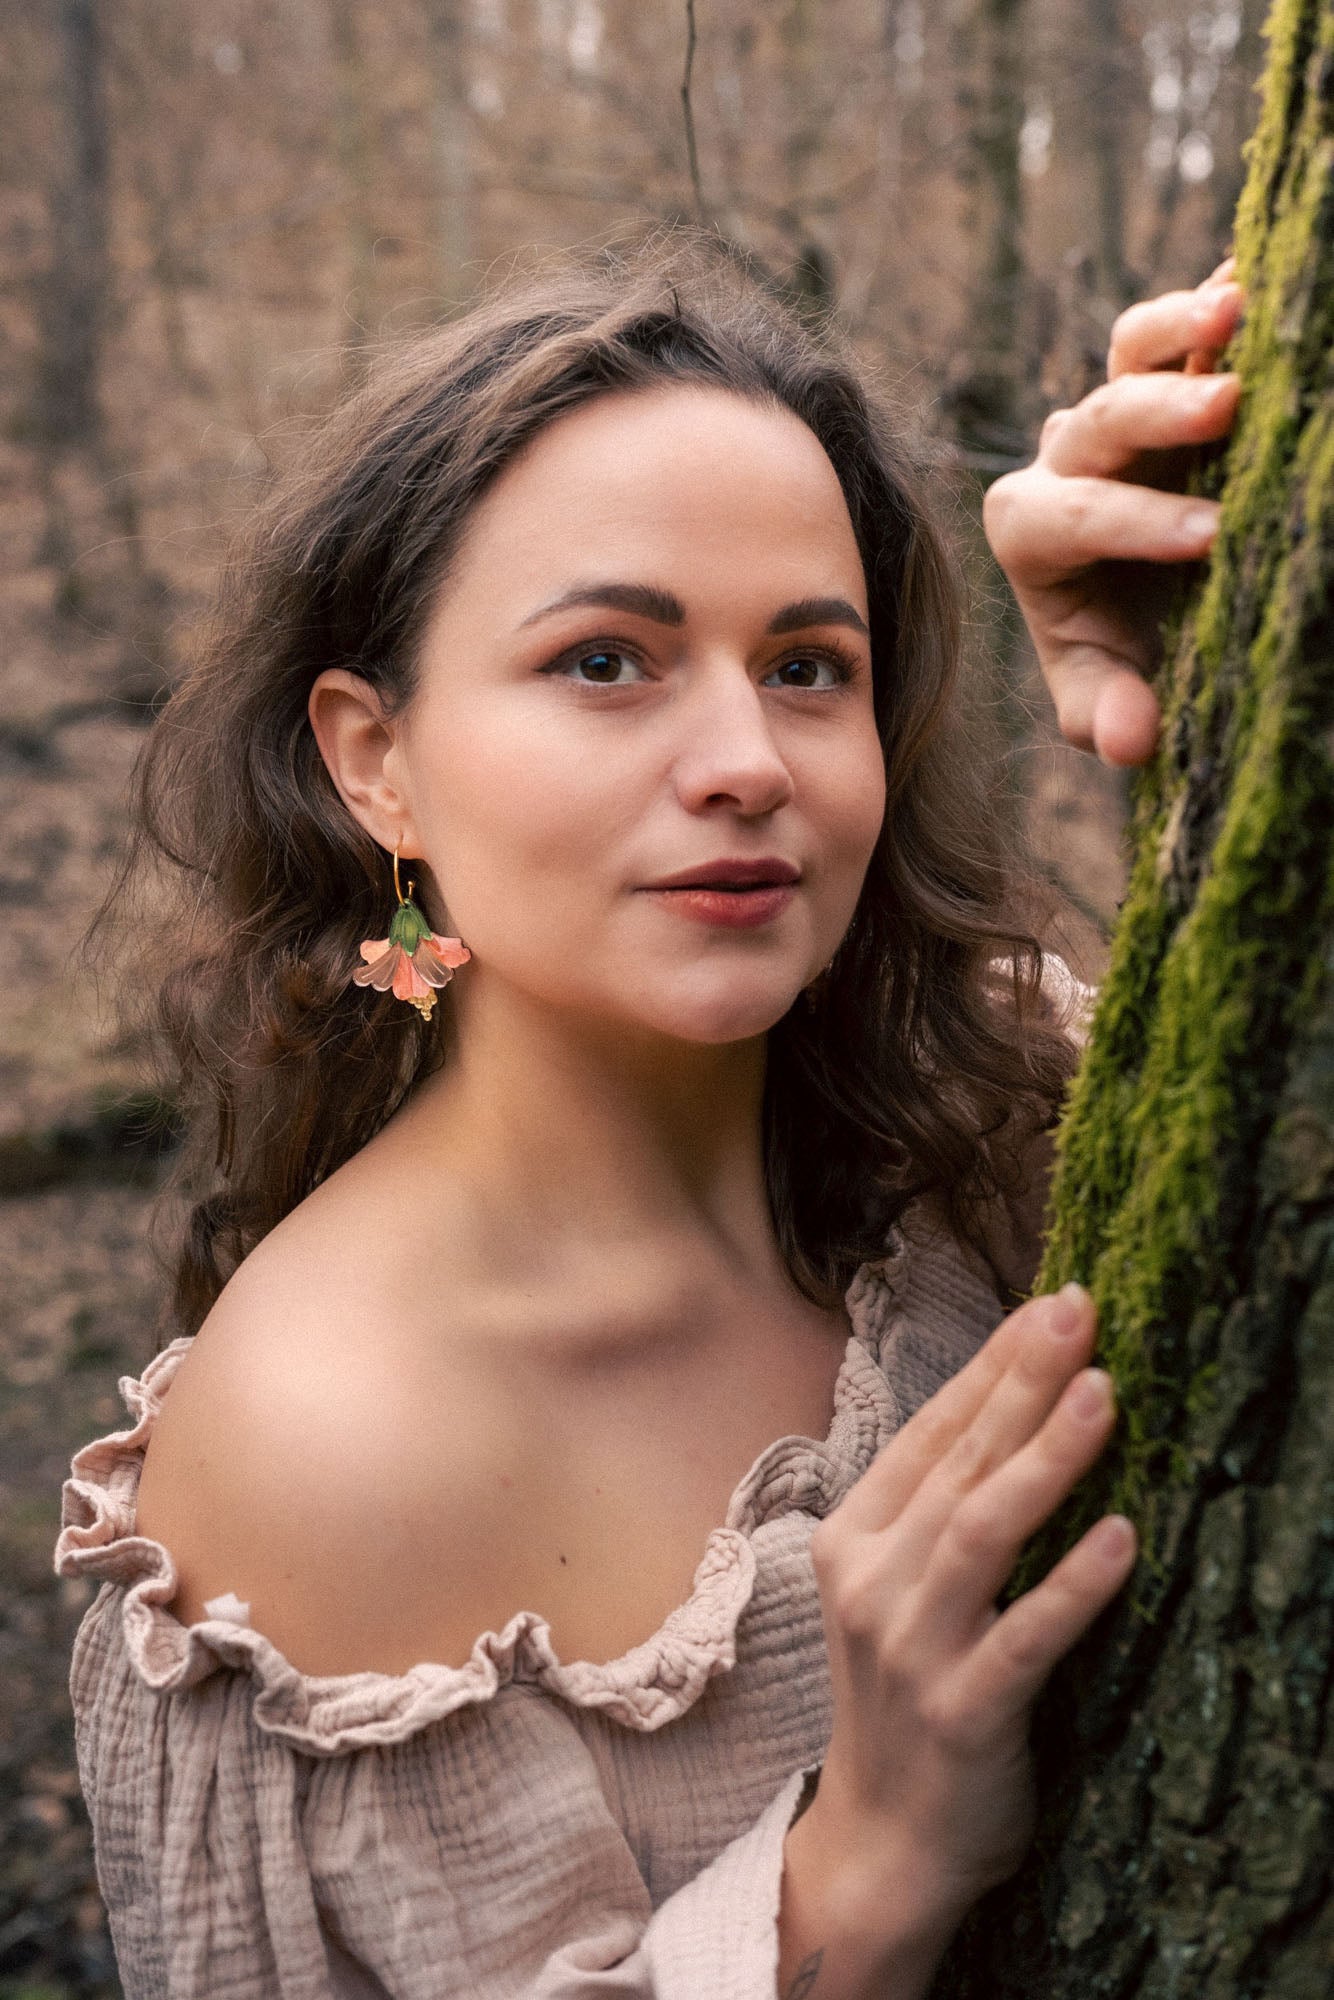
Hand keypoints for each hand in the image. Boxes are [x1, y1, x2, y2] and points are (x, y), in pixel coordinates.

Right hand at [796, 1284, 1135, 1933]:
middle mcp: (874, 1581)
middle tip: (1079, 1312)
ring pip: (984, 1532)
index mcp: (854, 1537)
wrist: (883, 1839)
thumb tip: (1020, 1404)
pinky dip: (1075, 1585)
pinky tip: (1122, 1538)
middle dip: (1023, 1382)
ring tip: (1102, 1395)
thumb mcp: (897, 1588)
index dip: (992, 1366)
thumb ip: (941, 1507)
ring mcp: (913, 1647)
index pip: (931, 1431)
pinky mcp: (964, 1711)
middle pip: (960, 1464)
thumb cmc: (907, 1695)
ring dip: (1047, 1458)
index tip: (1048, 1305)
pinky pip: (1027, 1637)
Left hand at [983, 261, 1243, 765]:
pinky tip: (1260, 273)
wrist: (1146, 595)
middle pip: (1101, 417)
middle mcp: (1066, 454)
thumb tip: (1128, 741)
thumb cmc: (1120, 644)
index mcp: (1031, 526)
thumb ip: (1103, 713)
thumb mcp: (1104, 688)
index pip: (1068, 516)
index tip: (1207, 539)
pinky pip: (1187, 322)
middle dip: (1163, 414)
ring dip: (1182, 321)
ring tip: (1240, 303)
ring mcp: (1121, 402)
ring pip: (1133, 346)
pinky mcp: (1175, 368)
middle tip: (1228, 407)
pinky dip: (1221, 294)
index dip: (1134, 524)